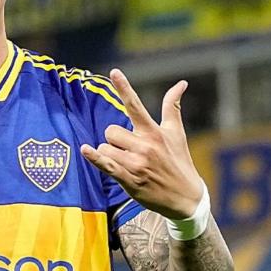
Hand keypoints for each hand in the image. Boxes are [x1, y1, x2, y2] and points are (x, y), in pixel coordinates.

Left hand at [81, 69, 202, 219]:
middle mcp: (145, 145)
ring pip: (106, 148)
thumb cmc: (179, 162)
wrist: (186, 198)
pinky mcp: (130, 179)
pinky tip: (85, 150)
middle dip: (115, 141)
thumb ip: (172, 107)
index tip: (114, 71)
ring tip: (127, 164)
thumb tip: (182, 83)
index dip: (124, 88)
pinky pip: (106, 165)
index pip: (136, 105)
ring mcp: (137, 163)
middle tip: (129, 151)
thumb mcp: (177, 133)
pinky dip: (94, 158)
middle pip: (110, 131)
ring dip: (110, 155)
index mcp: (154, 132)